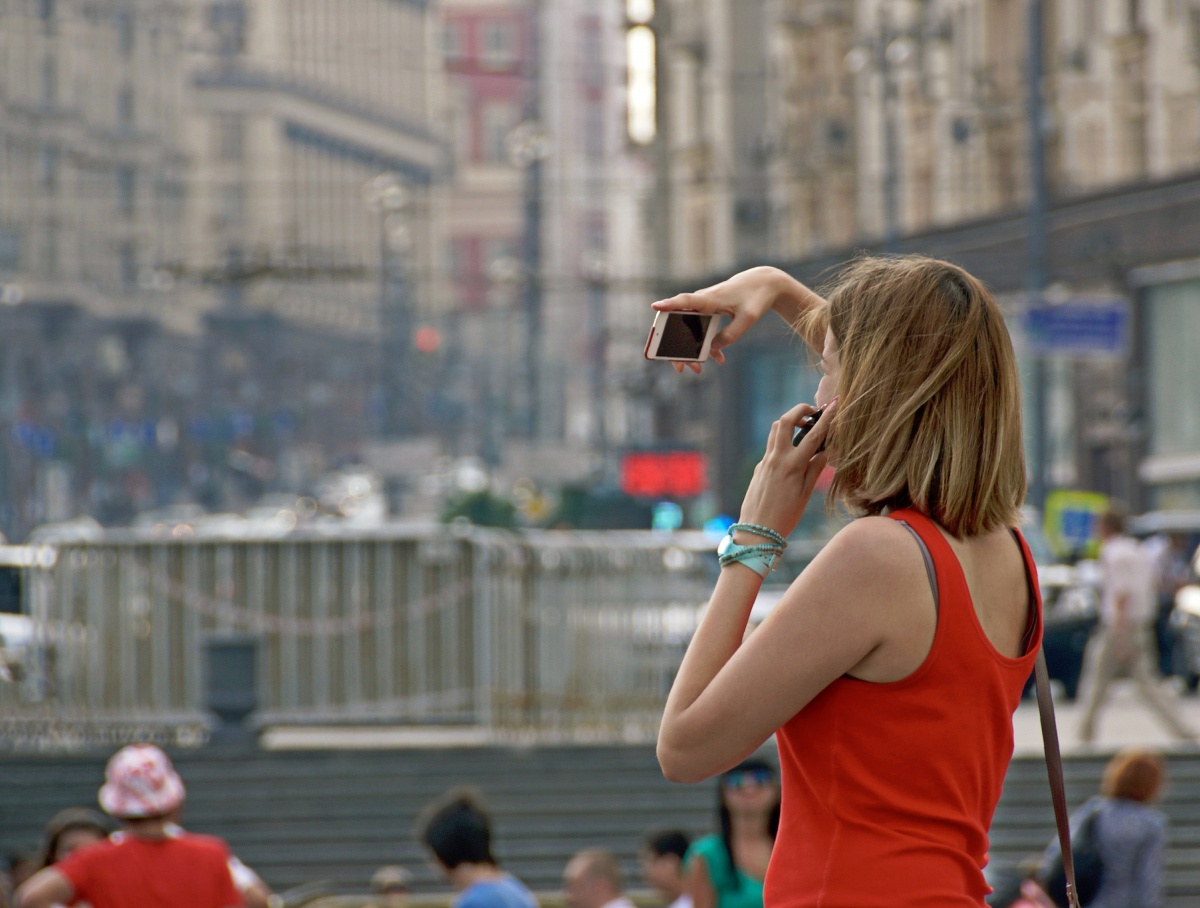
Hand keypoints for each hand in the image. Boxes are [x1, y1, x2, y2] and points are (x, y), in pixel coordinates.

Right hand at [651, 266, 792, 373]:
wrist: (764, 283)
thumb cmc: (756, 297)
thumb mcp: (748, 319)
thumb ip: (730, 335)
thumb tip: (712, 350)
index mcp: (710, 299)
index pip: (685, 301)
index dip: (668, 304)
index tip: (655, 307)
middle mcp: (702, 301)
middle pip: (679, 324)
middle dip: (677, 348)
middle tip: (680, 368)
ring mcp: (704, 306)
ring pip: (688, 329)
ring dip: (690, 349)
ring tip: (697, 369)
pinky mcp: (709, 310)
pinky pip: (700, 329)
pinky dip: (706, 344)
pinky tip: (718, 358)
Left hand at [736, 399, 835, 539]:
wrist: (756, 531)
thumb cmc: (785, 516)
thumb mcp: (805, 494)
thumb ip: (815, 469)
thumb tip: (825, 451)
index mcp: (792, 465)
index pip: (813, 435)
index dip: (826, 418)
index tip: (835, 404)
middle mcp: (776, 458)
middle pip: (786, 421)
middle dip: (800, 410)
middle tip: (813, 412)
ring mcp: (765, 461)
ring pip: (775, 430)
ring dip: (789, 423)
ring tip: (804, 429)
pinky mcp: (759, 467)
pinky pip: (771, 447)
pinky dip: (783, 442)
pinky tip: (793, 455)